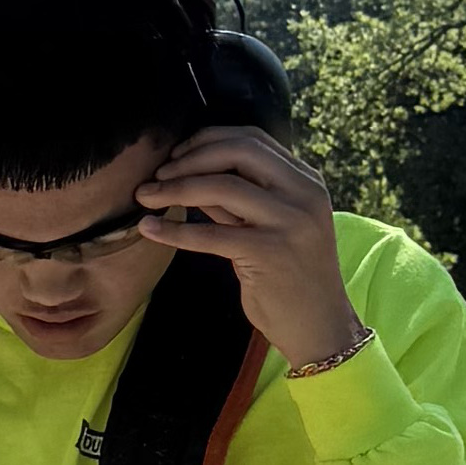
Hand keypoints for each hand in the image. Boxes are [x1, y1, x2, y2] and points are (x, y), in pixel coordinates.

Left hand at [134, 125, 358, 359]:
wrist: (320, 326)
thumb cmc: (290, 275)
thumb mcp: (269, 226)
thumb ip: (237, 198)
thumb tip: (189, 172)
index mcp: (306, 181)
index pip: (253, 139)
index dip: (208, 140)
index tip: (177, 155)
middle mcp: (303, 194)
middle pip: (238, 151)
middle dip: (189, 158)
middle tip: (157, 175)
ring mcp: (290, 222)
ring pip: (222, 186)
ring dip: (175, 188)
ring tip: (146, 197)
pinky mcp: (270, 253)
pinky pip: (211, 234)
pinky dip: (174, 231)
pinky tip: (150, 229)